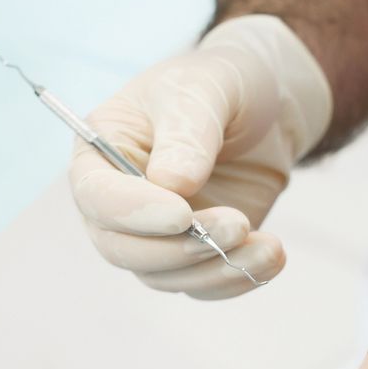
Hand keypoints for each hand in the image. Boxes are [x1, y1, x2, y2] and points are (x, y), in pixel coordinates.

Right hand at [69, 15, 332, 298]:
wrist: (264, 108)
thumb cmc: (222, 84)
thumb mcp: (207, 88)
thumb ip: (188, 132)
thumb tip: (172, 185)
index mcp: (100, 153)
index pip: (96, 196)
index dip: (133, 212)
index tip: (183, 213)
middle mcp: (116, 202)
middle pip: (122, 249)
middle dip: (178, 249)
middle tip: (236, 225)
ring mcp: (152, 234)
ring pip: (164, 276)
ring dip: (214, 269)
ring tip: (269, 246)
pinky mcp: (191, 254)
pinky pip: (201, 284)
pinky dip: (236, 278)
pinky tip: (271, 256)